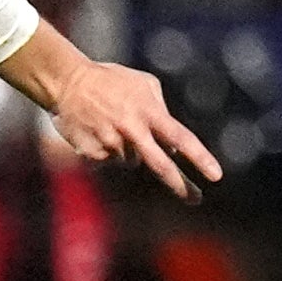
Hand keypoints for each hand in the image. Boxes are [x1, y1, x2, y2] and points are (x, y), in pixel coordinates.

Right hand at [45, 59, 222, 202]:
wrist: (65, 81)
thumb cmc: (109, 80)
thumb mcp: (144, 84)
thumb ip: (161, 111)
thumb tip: (172, 146)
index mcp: (148, 112)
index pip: (181, 138)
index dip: (199, 158)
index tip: (216, 176)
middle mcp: (131, 130)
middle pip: (160, 165)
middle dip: (180, 185)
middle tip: (196, 200)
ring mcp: (110, 143)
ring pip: (130, 161)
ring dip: (128, 151)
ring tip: (112, 126)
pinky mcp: (90, 152)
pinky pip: (107, 161)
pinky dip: (106, 151)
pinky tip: (96, 131)